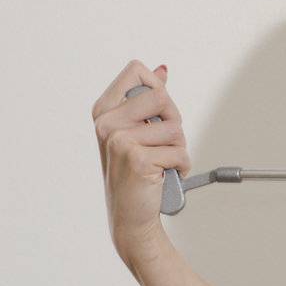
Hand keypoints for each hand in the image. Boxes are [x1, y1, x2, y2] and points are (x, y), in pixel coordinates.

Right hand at [91, 60, 190, 264]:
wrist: (131, 216)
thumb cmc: (137, 172)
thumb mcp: (137, 131)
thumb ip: (147, 99)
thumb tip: (162, 69)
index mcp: (104, 110)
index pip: (137, 70)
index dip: (158, 86)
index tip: (157, 111)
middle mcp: (107, 123)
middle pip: (162, 96)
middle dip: (173, 120)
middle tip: (161, 143)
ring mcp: (119, 140)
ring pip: (175, 127)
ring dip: (178, 147)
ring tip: (160, 162)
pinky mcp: (137, 159)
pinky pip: (180, 152)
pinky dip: (181, 166)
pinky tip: (163, 176)